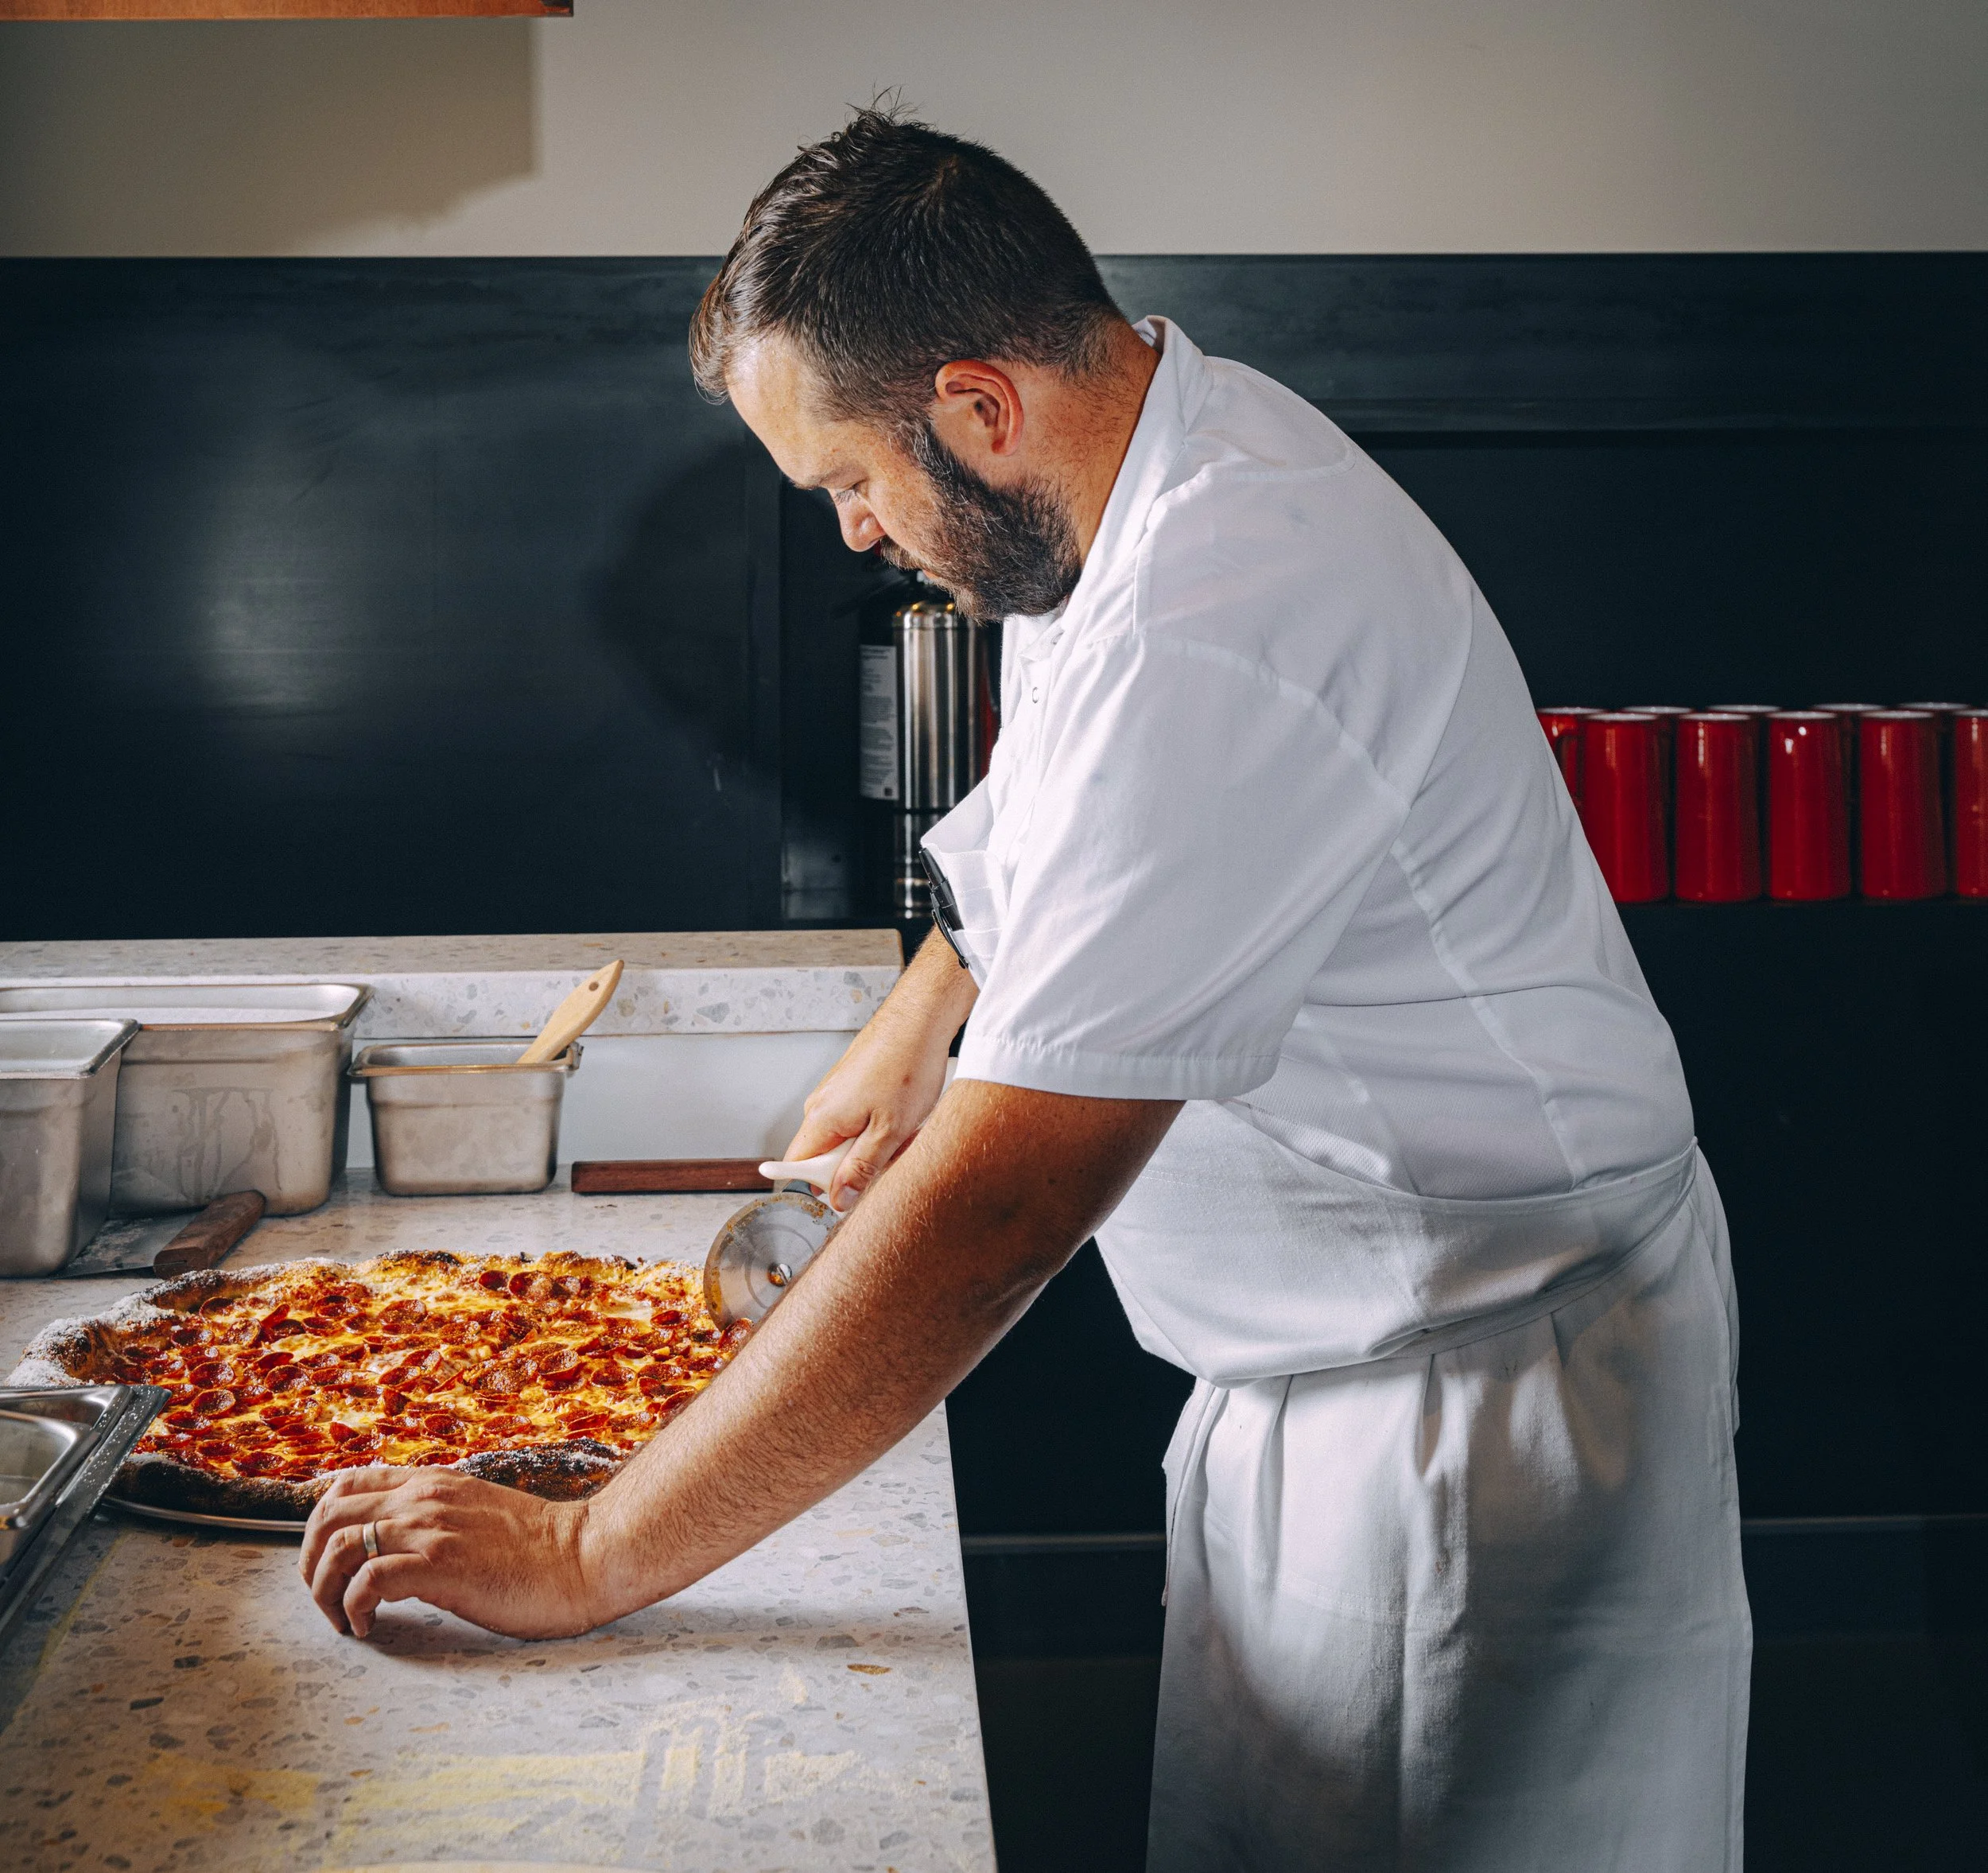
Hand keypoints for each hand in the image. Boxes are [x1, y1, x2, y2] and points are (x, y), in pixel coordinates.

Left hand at [299, 1465, 598, 1640]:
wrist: (585, 1557)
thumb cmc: (540, 1547)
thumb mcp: (478, 1512)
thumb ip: (439, 1514)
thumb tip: (401, 1541)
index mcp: (432, 1483)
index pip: (346, 1484)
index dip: (320, 1525)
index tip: (326, 1562)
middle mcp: (423, 1498)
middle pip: (326, 1515)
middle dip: (309, 1563)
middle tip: (324, 1599)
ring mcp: (431, 1529)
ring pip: (339, 1547)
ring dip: (325, 1591)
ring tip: (343, 1620)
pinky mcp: (441, 1565)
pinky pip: (368, 1581)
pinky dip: (353, 1608)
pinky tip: (369, 1626)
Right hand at [784, 931, 976, 1211]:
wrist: (919, 1020)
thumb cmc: (906, 1066)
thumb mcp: (889, 1132)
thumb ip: (861, 1169)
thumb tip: (838, 1199)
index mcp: (821, 1119)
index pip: (796, 1167)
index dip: (819, 1187)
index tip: (846, 1195)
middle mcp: (820, 1105)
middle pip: (826, 1156)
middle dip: (859, 1164)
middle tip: (890, 1154)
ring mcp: (836, 1093)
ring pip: (849, 1138)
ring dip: (876, 1144)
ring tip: (904, 1129)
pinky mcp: (852, 1085)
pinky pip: (860, 1120)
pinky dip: (882, 1124)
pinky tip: (905, 1114)